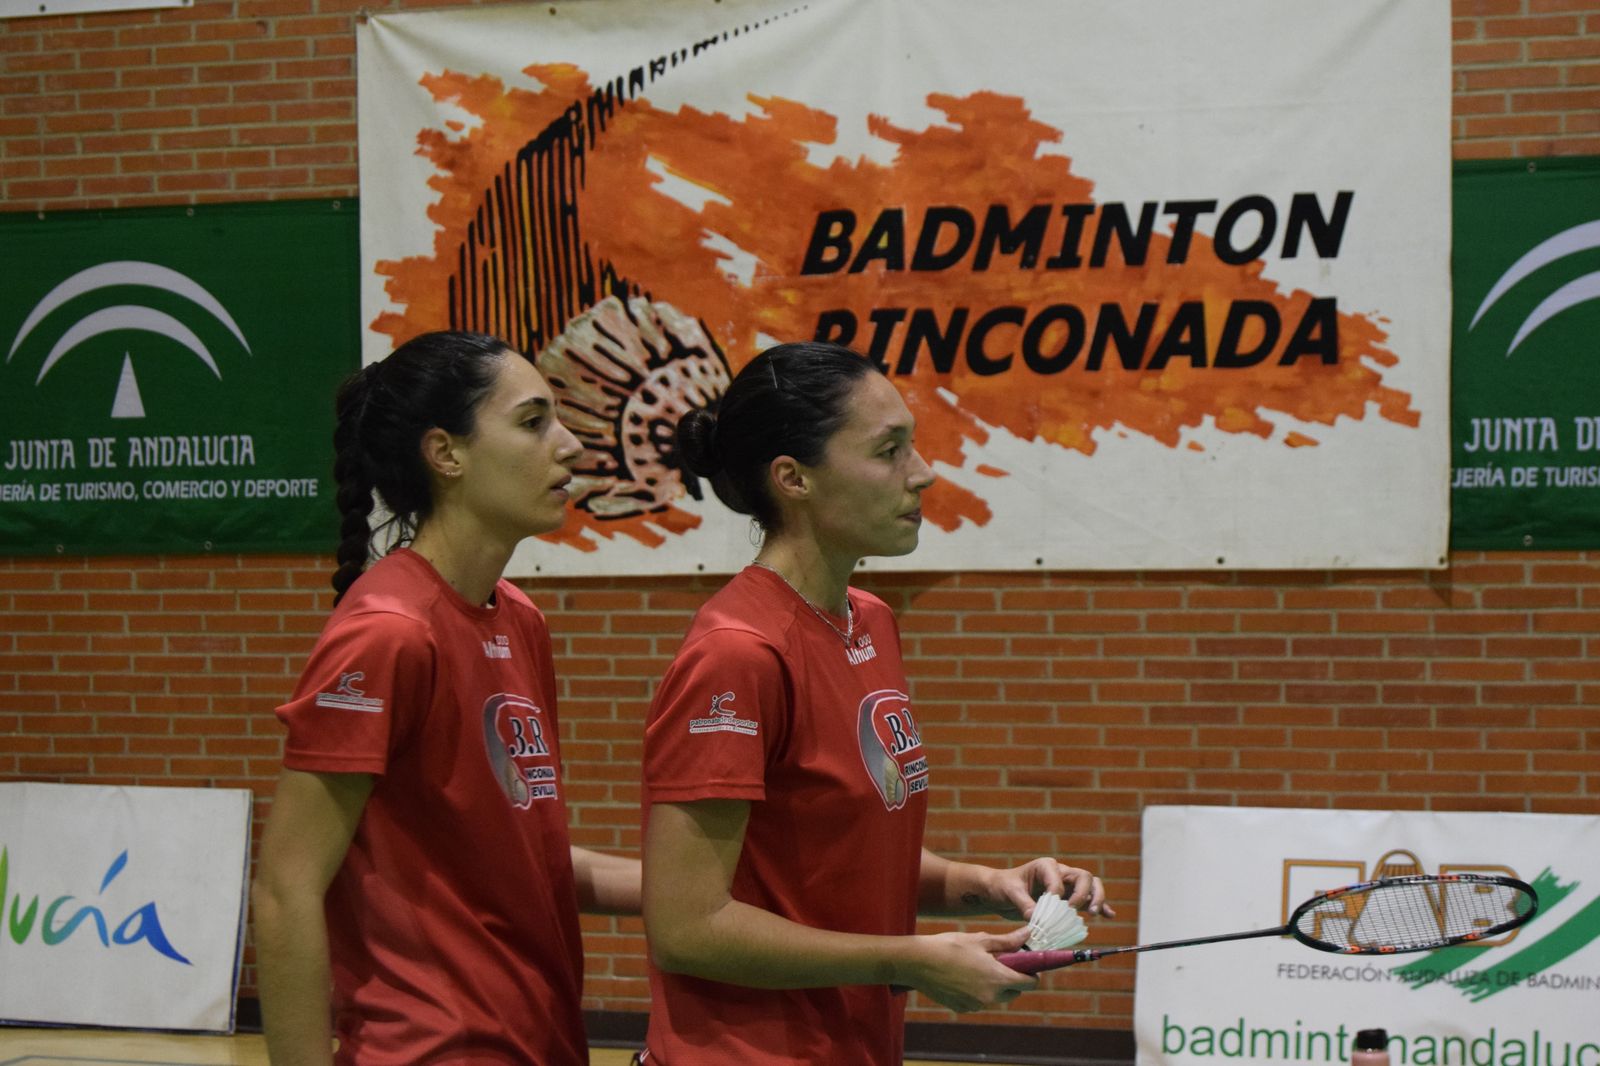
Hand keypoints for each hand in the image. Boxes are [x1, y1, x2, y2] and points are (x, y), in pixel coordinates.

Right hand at [903, 927, 1036, 1012]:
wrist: (918, 962)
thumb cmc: (950, 947)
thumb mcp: (981, 940)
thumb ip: (1008, 941)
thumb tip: (1029, 934)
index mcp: (998, 978)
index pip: (1029, 983)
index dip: (1032, 974)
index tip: (1026, 964)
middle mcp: (990, 997)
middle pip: (1014, 992)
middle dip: (1012, 979)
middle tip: (1001, 961)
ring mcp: (975, 1005)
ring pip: (996, 997)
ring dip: (995, 986)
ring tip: (979, 967)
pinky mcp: (962, 1008)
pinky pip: (979, 1001)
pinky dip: (978, 991)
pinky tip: (965, 976)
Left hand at [982, 858, 1114, 921]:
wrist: (1000, 892)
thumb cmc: (1003, 887)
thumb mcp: (1010, 892)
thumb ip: (1023, 904)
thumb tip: (1036, 918)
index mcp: (1045, 866)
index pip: (1060, 879)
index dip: (1058, 895)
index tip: (1051, 908)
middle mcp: (1060, 873)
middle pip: (1084, 877)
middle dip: (1086, 894)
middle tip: (1082, 910)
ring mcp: (1066, 886)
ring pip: (1090, 886)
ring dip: (1096, 898)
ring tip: (1096, 913)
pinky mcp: (1068, 899)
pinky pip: (1088, 900)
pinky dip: (1100, 906)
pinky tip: (1110, 915)